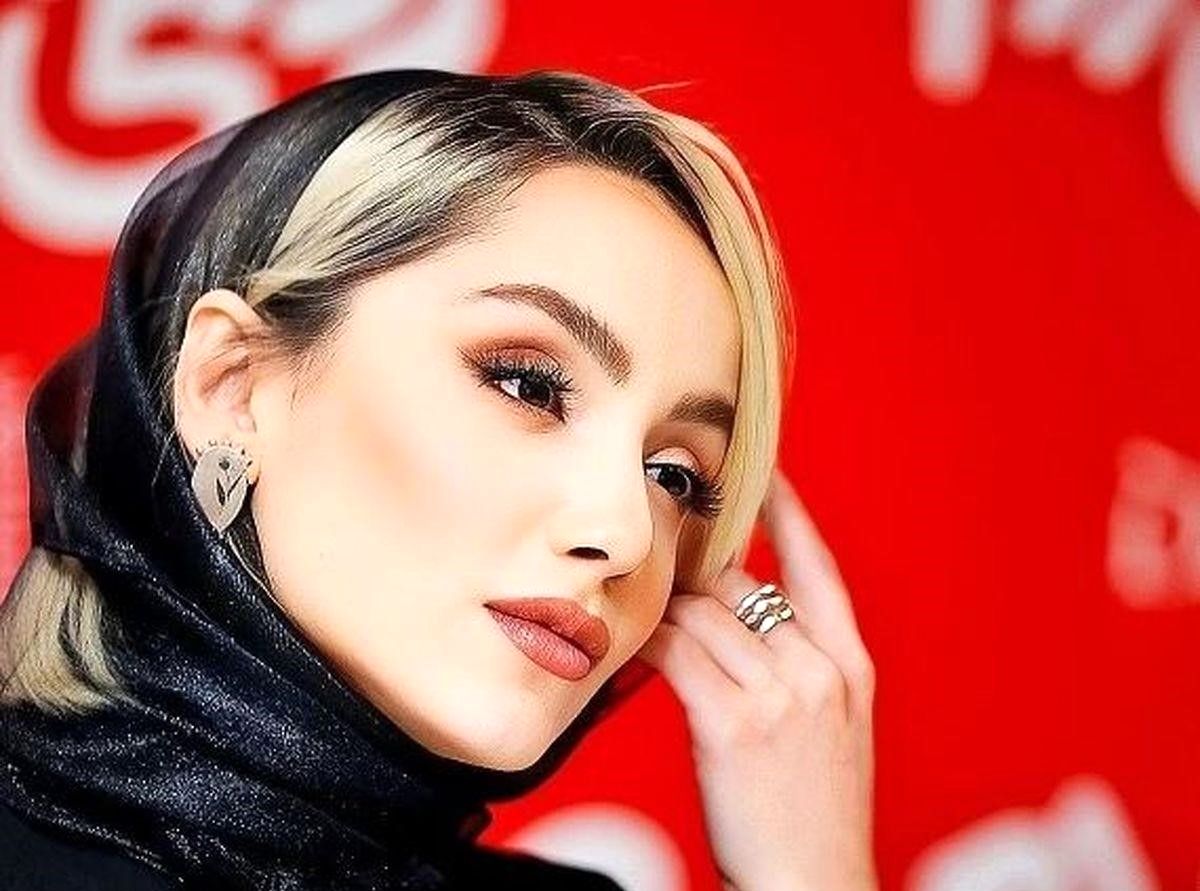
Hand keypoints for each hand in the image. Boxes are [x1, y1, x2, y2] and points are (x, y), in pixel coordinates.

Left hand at [636, 468, 877, 890]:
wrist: (813, 884)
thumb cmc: (810, 814)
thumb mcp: (830, 728)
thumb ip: (795, 668)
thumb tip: (726, 617)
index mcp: (849, 665)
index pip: (816, 567)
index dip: (787, 513)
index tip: (762, 472)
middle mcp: (818, 668)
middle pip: (740, 582)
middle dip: (692, 567)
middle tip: (653, 549)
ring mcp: (779, 694)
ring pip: (701, 611)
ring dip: (660, 606)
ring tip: (632, 601)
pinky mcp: (732, 722)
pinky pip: (674, 652)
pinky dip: (645, 641)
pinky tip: (626, 640)